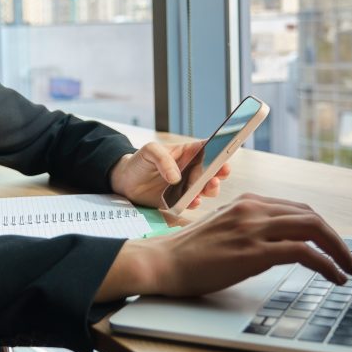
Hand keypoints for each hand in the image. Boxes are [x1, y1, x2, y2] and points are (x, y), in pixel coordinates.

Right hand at [95, 193, 351, 300]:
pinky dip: (327, 264)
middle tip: (351, 260)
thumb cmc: (187, 253)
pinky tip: (334, 277)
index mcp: (246, 202)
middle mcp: (253, 209)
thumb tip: (274, 244)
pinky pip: (304, 252)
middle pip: (311, 216)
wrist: (163, 262)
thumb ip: (248, 230)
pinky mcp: (254, 251)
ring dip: (339, 251)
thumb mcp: (222, 231)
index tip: (333, 245)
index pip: (297, 209)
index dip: (321, 227)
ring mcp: (254, 228)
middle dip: (337, 239)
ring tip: (350, 270)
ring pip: (313, 229)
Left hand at [109, 141, 228, 208]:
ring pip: (207, 188)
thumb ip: (163, 160)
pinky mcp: (180, 200)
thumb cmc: (140, 161)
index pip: (209, 149)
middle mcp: (192, 168)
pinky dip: (195, 203)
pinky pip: (192, 202)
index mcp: (188, 152)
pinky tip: (193, 201)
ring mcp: (187, 185)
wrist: (126, 181)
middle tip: (217, 177)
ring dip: (210, 189)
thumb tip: (176, 178)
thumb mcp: (149, 151)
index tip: (225, 157)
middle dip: (219, 174)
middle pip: (213, 170)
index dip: (220, 152)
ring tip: (207, 188)